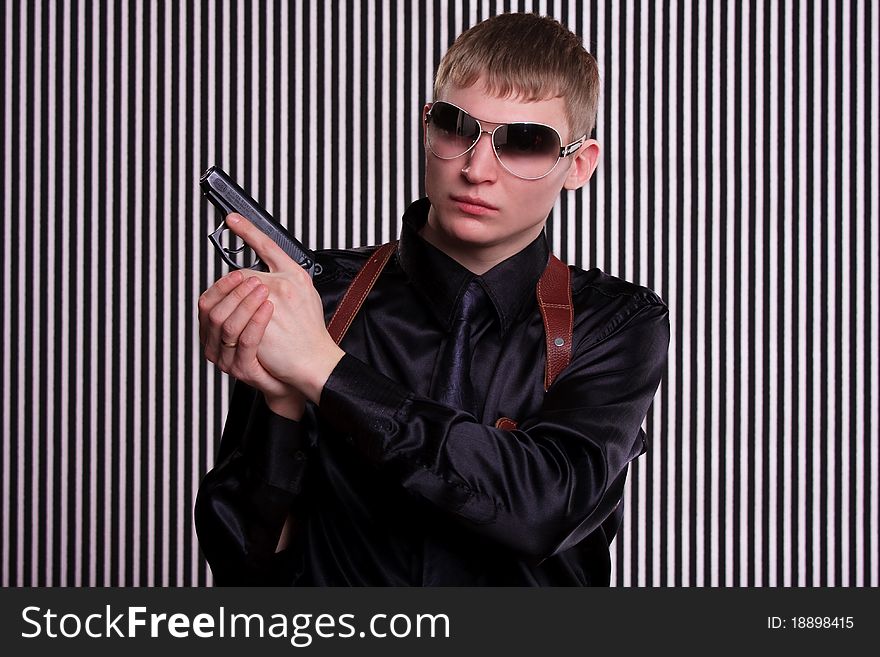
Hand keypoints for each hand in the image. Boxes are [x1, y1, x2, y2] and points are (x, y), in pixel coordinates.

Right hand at [198, 267, 304, 418]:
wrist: (294, 374)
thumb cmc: (277, 344)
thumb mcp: (257, 316)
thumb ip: (245, 297)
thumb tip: (246, 270)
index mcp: (214, 331)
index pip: (206, 303)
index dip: (221, 286)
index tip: (239, 273)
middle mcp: (216, 346)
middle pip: (215, 313)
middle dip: (235, 292)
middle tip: (255, 280)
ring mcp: (228, 360)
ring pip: (229, 327)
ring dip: (246, 303)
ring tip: (264, 290)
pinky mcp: (243, 369)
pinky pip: (246, 341)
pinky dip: (257, 320)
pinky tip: (269, 307)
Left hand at [220, 213, 344, 403]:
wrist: (314, 360)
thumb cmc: (310, 334)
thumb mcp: (307, 296)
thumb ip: (287, 281)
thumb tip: (265, 277)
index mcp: (296, 276)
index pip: (269, 245)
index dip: (248, 229)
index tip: (233, 218)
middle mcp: (283, 284)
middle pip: (243, 274)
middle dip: (237, 288)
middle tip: (242, 303)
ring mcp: (270, 302)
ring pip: (235, 292)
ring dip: (233, 303)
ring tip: (242, 316)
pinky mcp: (258, 320)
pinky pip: (234, 312)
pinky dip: (232, 318)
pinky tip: (240, 326)